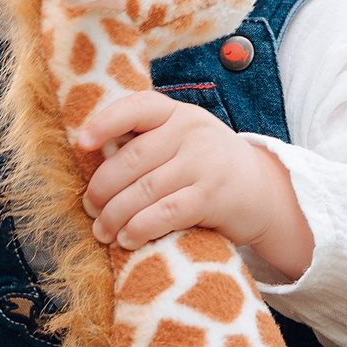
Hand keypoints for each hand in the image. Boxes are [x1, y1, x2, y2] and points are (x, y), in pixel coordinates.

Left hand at [78, 92, 314, 279]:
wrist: (264, 193)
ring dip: (115, 214)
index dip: (105, 123)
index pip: (138, 107)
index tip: (82, 143)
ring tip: (102, 231)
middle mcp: (192, 132)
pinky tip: (127, 239)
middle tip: (89, 208)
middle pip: (132, 158)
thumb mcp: (185, 140)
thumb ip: (149, 141)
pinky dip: (140, 228)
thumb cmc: (209, 167)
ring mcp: (204, 164)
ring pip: (144, 189)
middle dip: (103, 187)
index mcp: (178, 114)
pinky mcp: (212, 198)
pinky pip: (164, 213)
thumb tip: (94, 160)